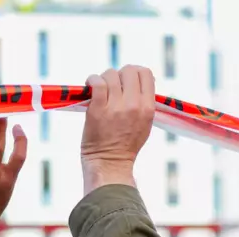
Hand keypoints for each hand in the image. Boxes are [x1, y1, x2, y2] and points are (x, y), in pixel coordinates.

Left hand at [80, 65, 154, 193]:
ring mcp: (116, 106)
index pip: (146, 73)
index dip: (135, 73)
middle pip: (129, 70)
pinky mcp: (98, 109)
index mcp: (148, 107)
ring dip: (104, 79)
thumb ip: (144, 102)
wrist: (109, 164)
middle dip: (119, 75)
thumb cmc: (126, 145)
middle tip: (112, 87)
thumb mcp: (145, 124)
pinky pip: (96, 82)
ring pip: (111, 74)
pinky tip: (90, 86)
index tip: (126, 82)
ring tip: (100, 90)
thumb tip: (137, 82)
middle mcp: (134, 104)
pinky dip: (92, 80)